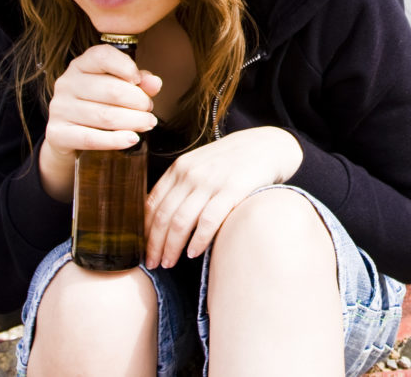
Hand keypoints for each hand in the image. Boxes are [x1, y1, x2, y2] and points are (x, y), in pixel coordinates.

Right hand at [39, 44, 161, 199]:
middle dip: (139, 101)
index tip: (140, 81)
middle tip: (149, 110)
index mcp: (81, 65)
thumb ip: (139, 83)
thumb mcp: (119, 87)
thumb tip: (155, 83)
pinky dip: (116, 140)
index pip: (102, 56)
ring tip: (148, 123)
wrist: (68, 136)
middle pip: (111, 90)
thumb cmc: (99, 104)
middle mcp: (67, 83)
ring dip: (134, 121)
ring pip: (105, 116)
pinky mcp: (57, 133)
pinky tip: (132, 139)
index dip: (127, 67)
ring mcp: (59, 108)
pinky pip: (91, 138)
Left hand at [144, 126, 302, 267]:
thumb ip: (182, 183)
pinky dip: (197, 241)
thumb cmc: (233, 159)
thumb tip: (162, 216)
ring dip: (171, 247)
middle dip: (154, 245)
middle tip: (152, 264)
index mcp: (180, 167)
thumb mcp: (201, 164)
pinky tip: (194, 253)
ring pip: (180, 221)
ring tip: (169, 263)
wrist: (267, 145)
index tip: (143, 249)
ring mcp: (211, 181)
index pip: (152, 203)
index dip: (144, 230)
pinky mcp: (232, 190)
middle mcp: (191, 173)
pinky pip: (208, 221)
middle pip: (163, 216)